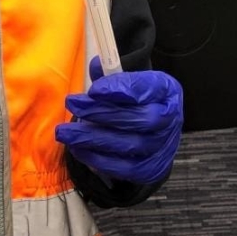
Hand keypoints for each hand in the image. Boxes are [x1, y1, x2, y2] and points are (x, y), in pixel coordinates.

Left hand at [55, 58, 182, 185]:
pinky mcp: (152, 169)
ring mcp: (164, 146)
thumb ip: (111, 73)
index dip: (120, 89)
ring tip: (65, 132)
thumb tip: (97, 66)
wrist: (150, 128)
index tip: (93, 90)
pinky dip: (99, 159)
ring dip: (93, 138)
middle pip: (140, 119)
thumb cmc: (133, 99)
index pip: (147, 88)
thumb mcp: (126, 79)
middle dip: (102, 113)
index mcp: (167, 89)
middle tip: (72, 104)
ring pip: (130, 145)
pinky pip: (126, 168)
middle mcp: (171, 118)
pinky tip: (78, 149)